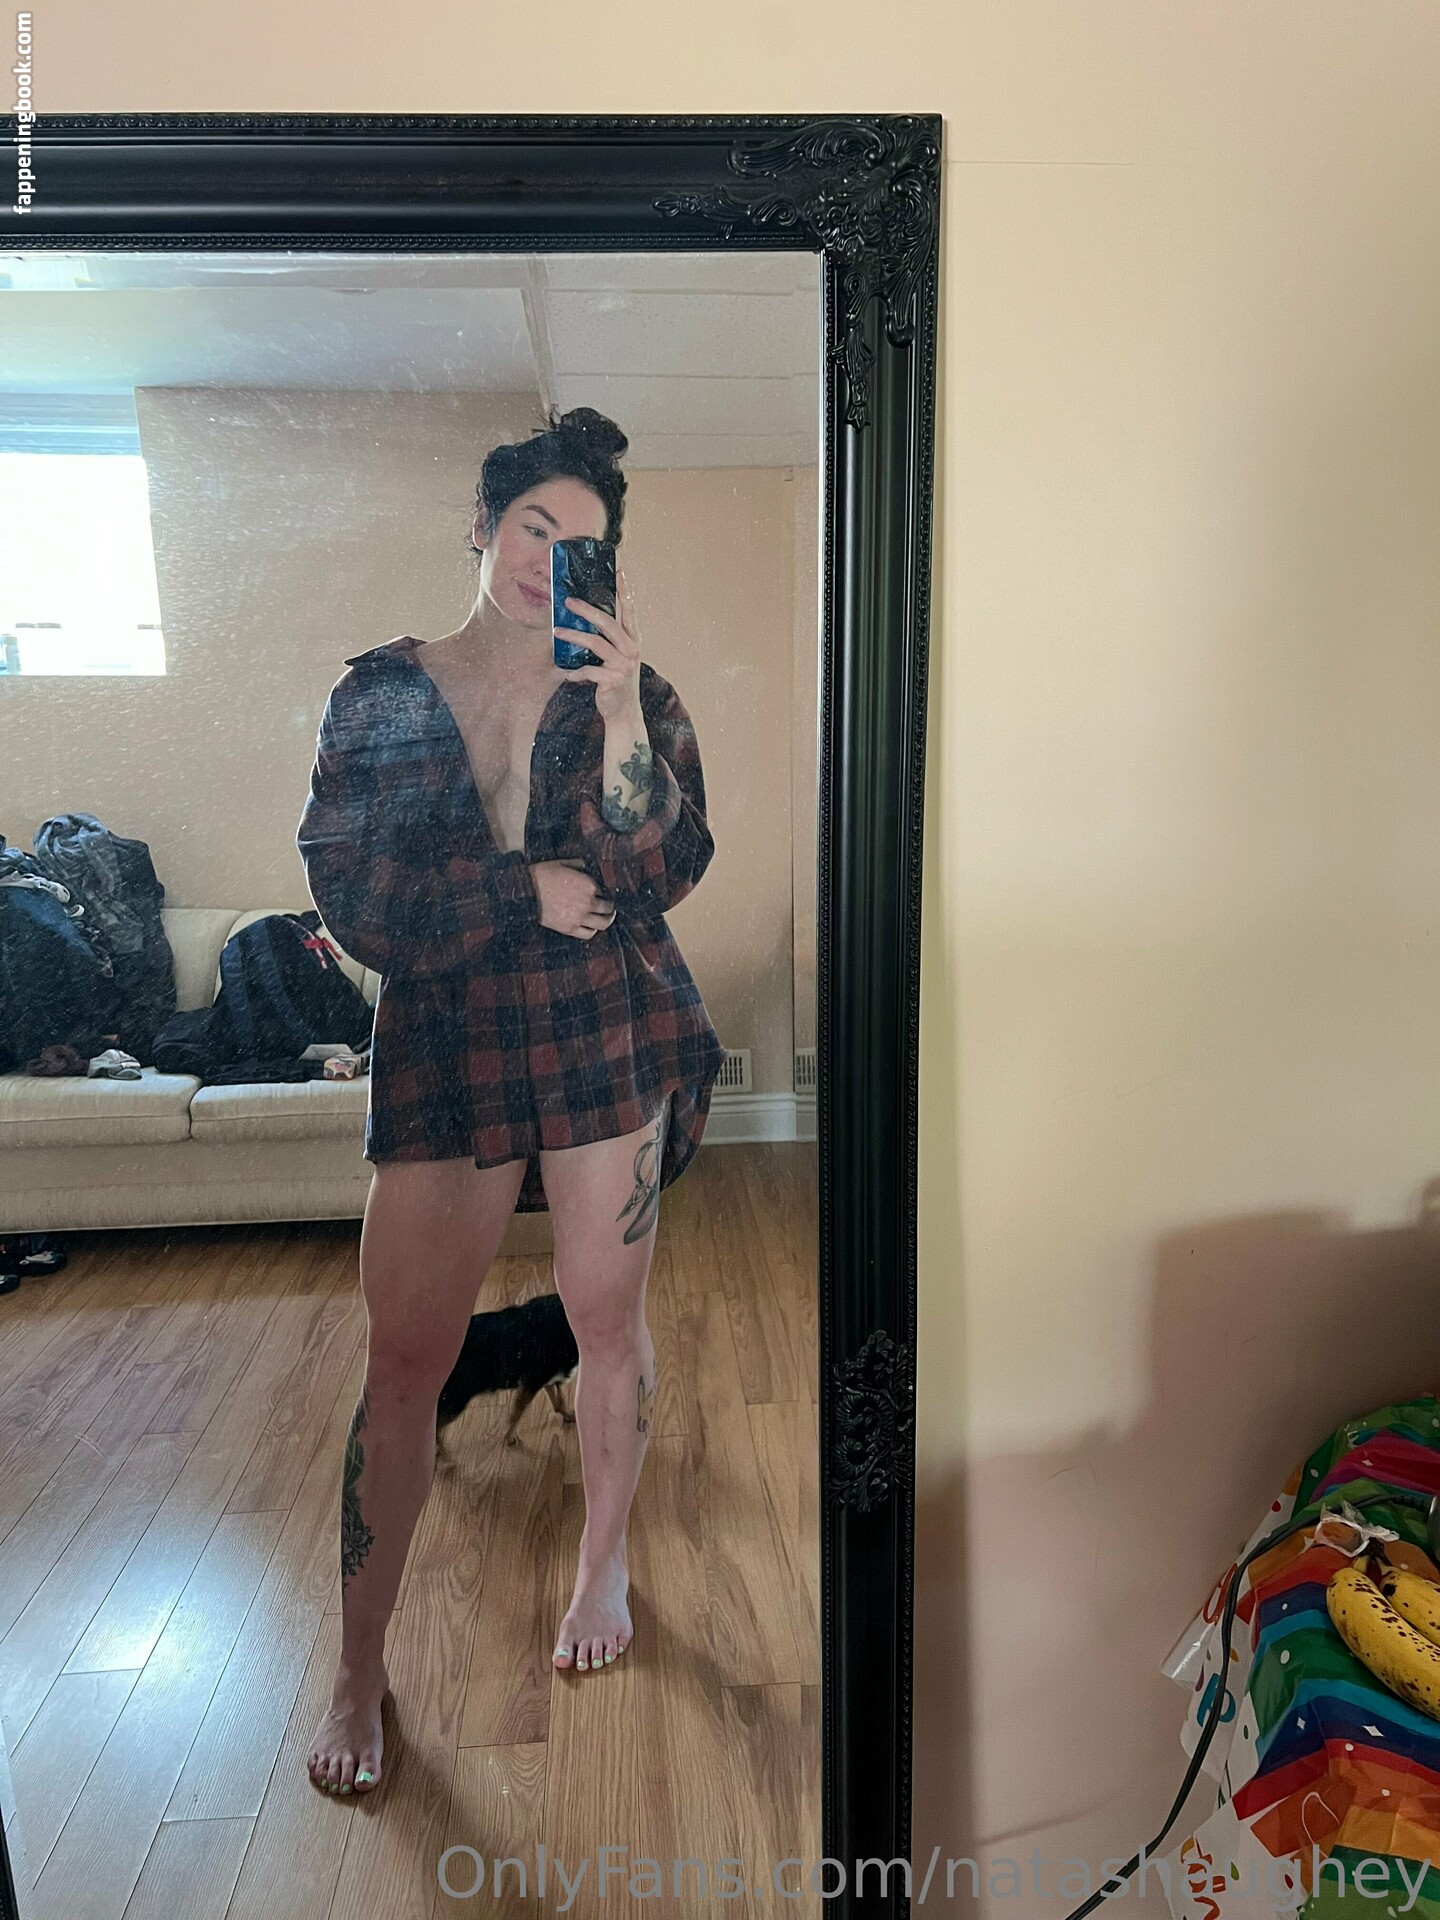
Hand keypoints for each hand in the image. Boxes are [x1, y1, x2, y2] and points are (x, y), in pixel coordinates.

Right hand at [529, 858, 616, 939]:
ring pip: (603, 923)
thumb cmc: (541, 875)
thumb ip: (577, 864)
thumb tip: (585, 866)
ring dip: (607, 920)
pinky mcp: (570, 929)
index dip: (601, 891)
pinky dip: (593, 931)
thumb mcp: (562, 863)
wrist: (525, 892)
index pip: (603, 890)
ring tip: (607, 918)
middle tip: (609, 906)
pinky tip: (593, 927)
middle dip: (609, 906)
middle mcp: (588, 902)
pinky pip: (588, 934)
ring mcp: (580, 917)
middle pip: (607, 907)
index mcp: (589, 884)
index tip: (600, 892)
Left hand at [559, 564, 641, 721]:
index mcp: (632, 639)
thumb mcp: (617, 656)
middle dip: (587, 609)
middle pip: (608, 621)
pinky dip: (576, 672)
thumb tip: (584, 617)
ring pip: (595, 643)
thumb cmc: (616, 680)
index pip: (628, 609)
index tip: (619, 571)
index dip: (624, 590)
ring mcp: (623, 664)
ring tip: (556, 632)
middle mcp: (630, 649)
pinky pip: (589, 670)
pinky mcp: (613, 680)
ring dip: (573, 636)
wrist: (623, 712)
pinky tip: (568, 675)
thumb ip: (608, 638)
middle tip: (568, 601)